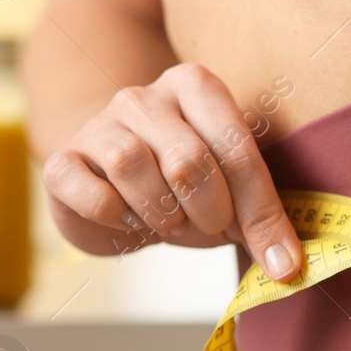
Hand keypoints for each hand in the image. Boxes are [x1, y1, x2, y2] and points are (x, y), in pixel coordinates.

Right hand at [41, 63, 302, 281]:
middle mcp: (144, 95)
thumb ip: (258, 217)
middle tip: (210, 227)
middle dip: (210, 213)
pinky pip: (92, 194)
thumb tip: (287, 264)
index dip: (261, 212)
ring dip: (161, 214)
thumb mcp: (227, 193)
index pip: (237, 148)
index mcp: (196, 86)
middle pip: (188, 161)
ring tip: (168, 222)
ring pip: (132, 167)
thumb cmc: (180, 186)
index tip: (282, 263)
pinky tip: (127, 219)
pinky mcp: (63, 161)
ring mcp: (99, 124)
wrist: (109, 182)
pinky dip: (116, 219)